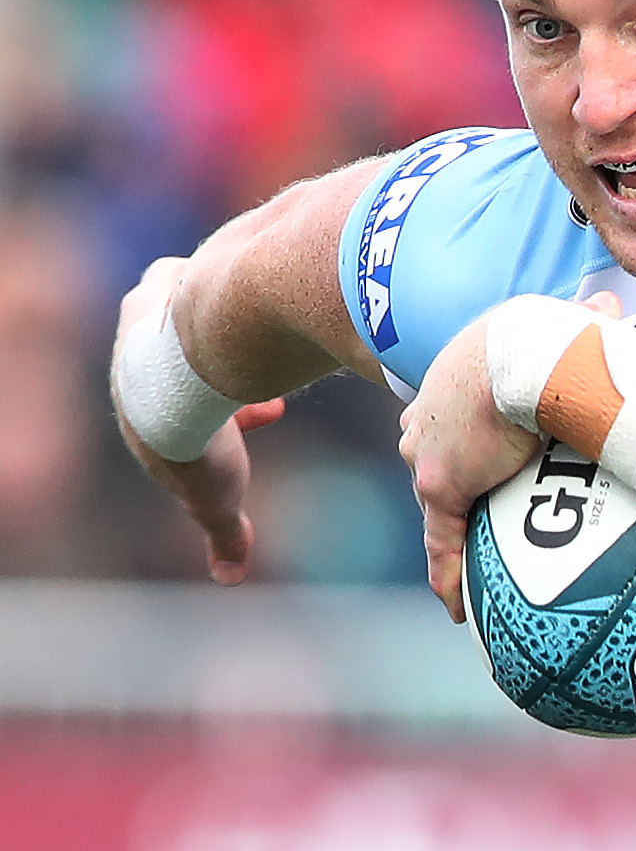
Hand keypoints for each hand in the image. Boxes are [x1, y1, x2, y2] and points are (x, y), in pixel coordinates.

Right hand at [112, 256, 286, 583]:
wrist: (181, 382)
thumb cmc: (197, 440)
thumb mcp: (214, 497)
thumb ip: (222, 530)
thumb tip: (228, 575)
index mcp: (146, 407)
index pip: (188, 411)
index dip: (230, 416)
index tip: (271, 415)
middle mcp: (139, 360)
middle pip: (185, 359)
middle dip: (228, 371)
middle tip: (274, 377)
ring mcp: (146, 318)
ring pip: (186, 313)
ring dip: (232, 328)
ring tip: (281, 337)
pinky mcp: (163, 283)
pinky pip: (188, 275)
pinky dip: (227, 283)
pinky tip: (273, 287)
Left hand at [402, 295, 610, 622]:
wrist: (532, 356)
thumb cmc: (558, 337)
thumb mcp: (572, 325)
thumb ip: (588, 322)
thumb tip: (610, 308)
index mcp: (463, 375)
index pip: (450, 407)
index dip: (458, 426)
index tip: (468, 440)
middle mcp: (435, 415)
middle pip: (431, 450)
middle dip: (443, 472)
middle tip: (467, 497)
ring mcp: (435, 453)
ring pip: (435, 504)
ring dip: (448, 533)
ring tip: (462, 569)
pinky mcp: (443, 484)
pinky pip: (442, 541)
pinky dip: (448, 573)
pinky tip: (455, 606)